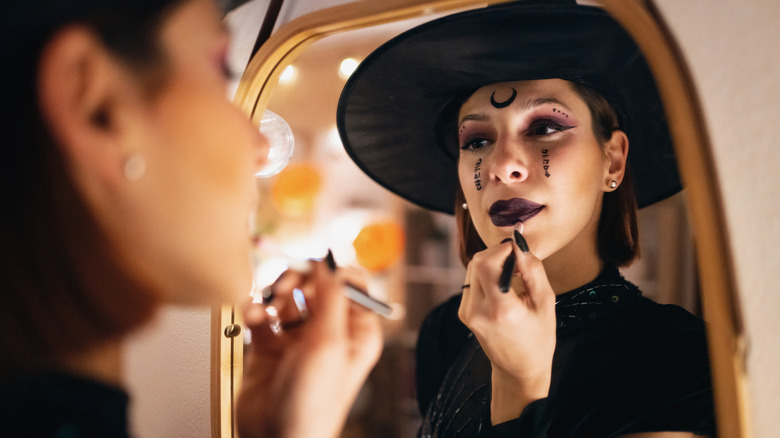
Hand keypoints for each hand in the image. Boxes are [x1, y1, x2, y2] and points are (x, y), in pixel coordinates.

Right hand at [236, 261, 382, 437]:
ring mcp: (299, 338)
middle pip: (315, 284)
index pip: (350, 282)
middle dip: (297, 280)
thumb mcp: (329, 343)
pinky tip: (253, 318)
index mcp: (356, 330)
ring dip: (273, 294)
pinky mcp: (271, 346)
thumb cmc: (313, 405)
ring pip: (286, 296)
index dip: (330, 271)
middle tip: (284, 289)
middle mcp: (330, 331)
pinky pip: (263, 314)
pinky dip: (255, 310)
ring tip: (267, 307)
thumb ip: (330, 297)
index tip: (312, 268)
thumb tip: (329, 262)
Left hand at [458, 234, 555, 424]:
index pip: (486, 263)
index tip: (518, 248)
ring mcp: (466, 312)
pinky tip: (503, 283)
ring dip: (491, 262)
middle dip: (497, 252)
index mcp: (500, 309)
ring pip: (472, 268)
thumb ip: (533, 270)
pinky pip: (471, 280)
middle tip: (517, 258)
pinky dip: (486, 274)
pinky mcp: (463, 312)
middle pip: (477, 262)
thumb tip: (520, 243)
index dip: (501, 248)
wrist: (519, 369)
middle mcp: (477, 310)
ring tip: (513, 273)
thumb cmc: (538, 338)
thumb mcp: (545, 303)